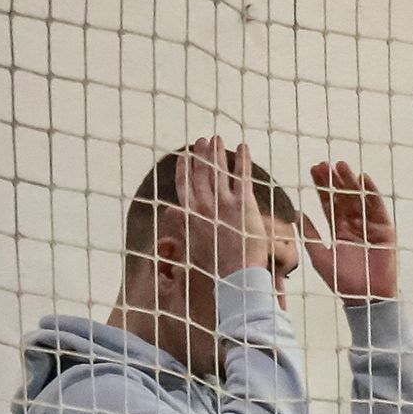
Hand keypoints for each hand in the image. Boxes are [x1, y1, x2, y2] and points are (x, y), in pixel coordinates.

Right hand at [168, 137, 270, 284]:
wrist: (238, 275)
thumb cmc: (216, 265)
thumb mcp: (192, 244)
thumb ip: (182, 224)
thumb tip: (168, 209)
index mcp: (192, 215)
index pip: (184, 186)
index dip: (183, 170)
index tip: (183, 157)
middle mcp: (205, 205)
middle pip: (201, 173)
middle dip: (202, 155)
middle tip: (203, 140)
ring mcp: (224, 203)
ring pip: (219, 171)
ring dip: (218, 153)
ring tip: (218, 138)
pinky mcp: (244, 204)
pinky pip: (242, 176)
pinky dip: (243, 160)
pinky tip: (243, 147)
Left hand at [298, 161, 396, 300]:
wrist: (366, 298)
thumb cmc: (343, 282)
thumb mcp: (320, 257)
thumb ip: (310, 235)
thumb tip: (296, 213)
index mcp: (339, 230)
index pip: (329, 203)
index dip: (322, 186)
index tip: (314, 169)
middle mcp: (354, 225)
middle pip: (343, 197)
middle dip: (335, 180)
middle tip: (325, 163)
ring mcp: (370, 227)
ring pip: (359, 199)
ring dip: (351, 182)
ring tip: (342, 165)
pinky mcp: (385, 231)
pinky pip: (378, 208)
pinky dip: (372, 193)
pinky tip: (364, 179)